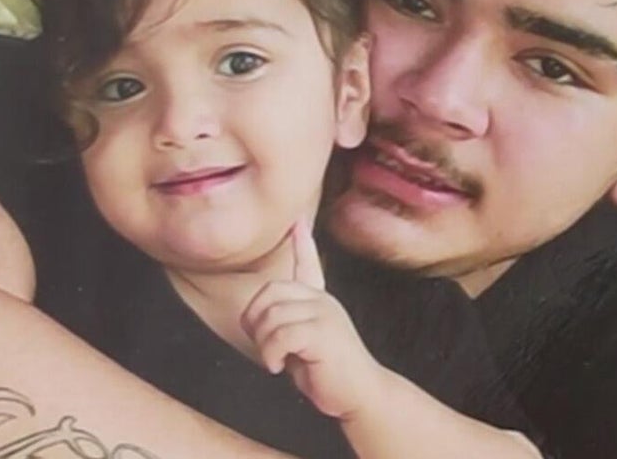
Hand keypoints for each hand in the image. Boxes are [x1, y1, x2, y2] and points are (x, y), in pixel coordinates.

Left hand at [240, 217, 387, 419]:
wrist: (362, 395)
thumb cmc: (330, 375)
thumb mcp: (305, 344)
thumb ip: (287, 326)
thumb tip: (260, 319)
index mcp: (320, 301)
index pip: (308, 264)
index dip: (302, 243)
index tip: (298, 221)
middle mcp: (322, 301)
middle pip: (269, 293)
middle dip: (255, 321)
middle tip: (267, 348)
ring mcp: (324, 313)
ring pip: (270, 317)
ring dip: (264, 345)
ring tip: (277, 361)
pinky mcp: (322, 332)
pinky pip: (279, 335)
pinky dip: (271, 354)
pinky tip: (280, 367)